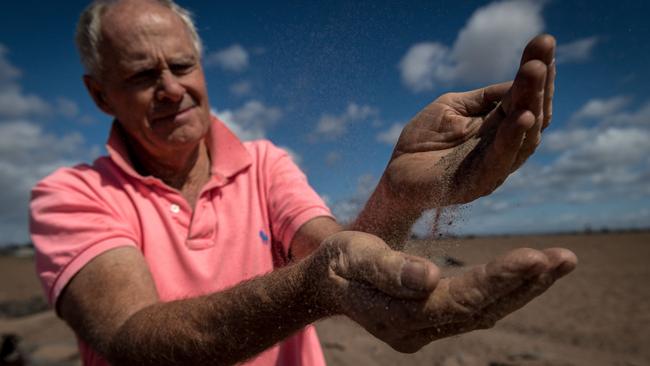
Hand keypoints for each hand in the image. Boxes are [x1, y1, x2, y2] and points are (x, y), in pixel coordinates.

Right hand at [308, 231, 575, 352]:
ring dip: (524, 289)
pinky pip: (476, 310)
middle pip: (481, 311)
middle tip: (566, 258)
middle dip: (526, 285)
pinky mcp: (432, 323)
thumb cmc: (337, 263)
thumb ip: (389, 270)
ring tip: (561, 262)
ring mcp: (426, 332)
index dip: (498, 280)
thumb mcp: (354, 257)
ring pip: (485, 313)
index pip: (460, 300)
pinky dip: (505, 291)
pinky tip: (529, 274)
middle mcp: (418, 332)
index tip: (536, 257)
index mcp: (399, 316)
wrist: (324, 285)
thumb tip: (430, 277)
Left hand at [383, 34, 555, 207]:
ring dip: (531, 101)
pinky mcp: (480, 182)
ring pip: (522, 135)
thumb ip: (483, 97)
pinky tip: (523, 115)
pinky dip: (513, 137)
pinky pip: (501, 159)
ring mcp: (495, 166)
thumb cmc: (422, 141)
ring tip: (535, 71)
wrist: (396, 177)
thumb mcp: (452, 107)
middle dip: (538, 81)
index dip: (536, 74)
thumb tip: (516, 82)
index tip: (544, 43)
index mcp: (498, 128)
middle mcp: (504, 147)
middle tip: (543, 49)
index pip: (524, 99)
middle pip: (531, 113)